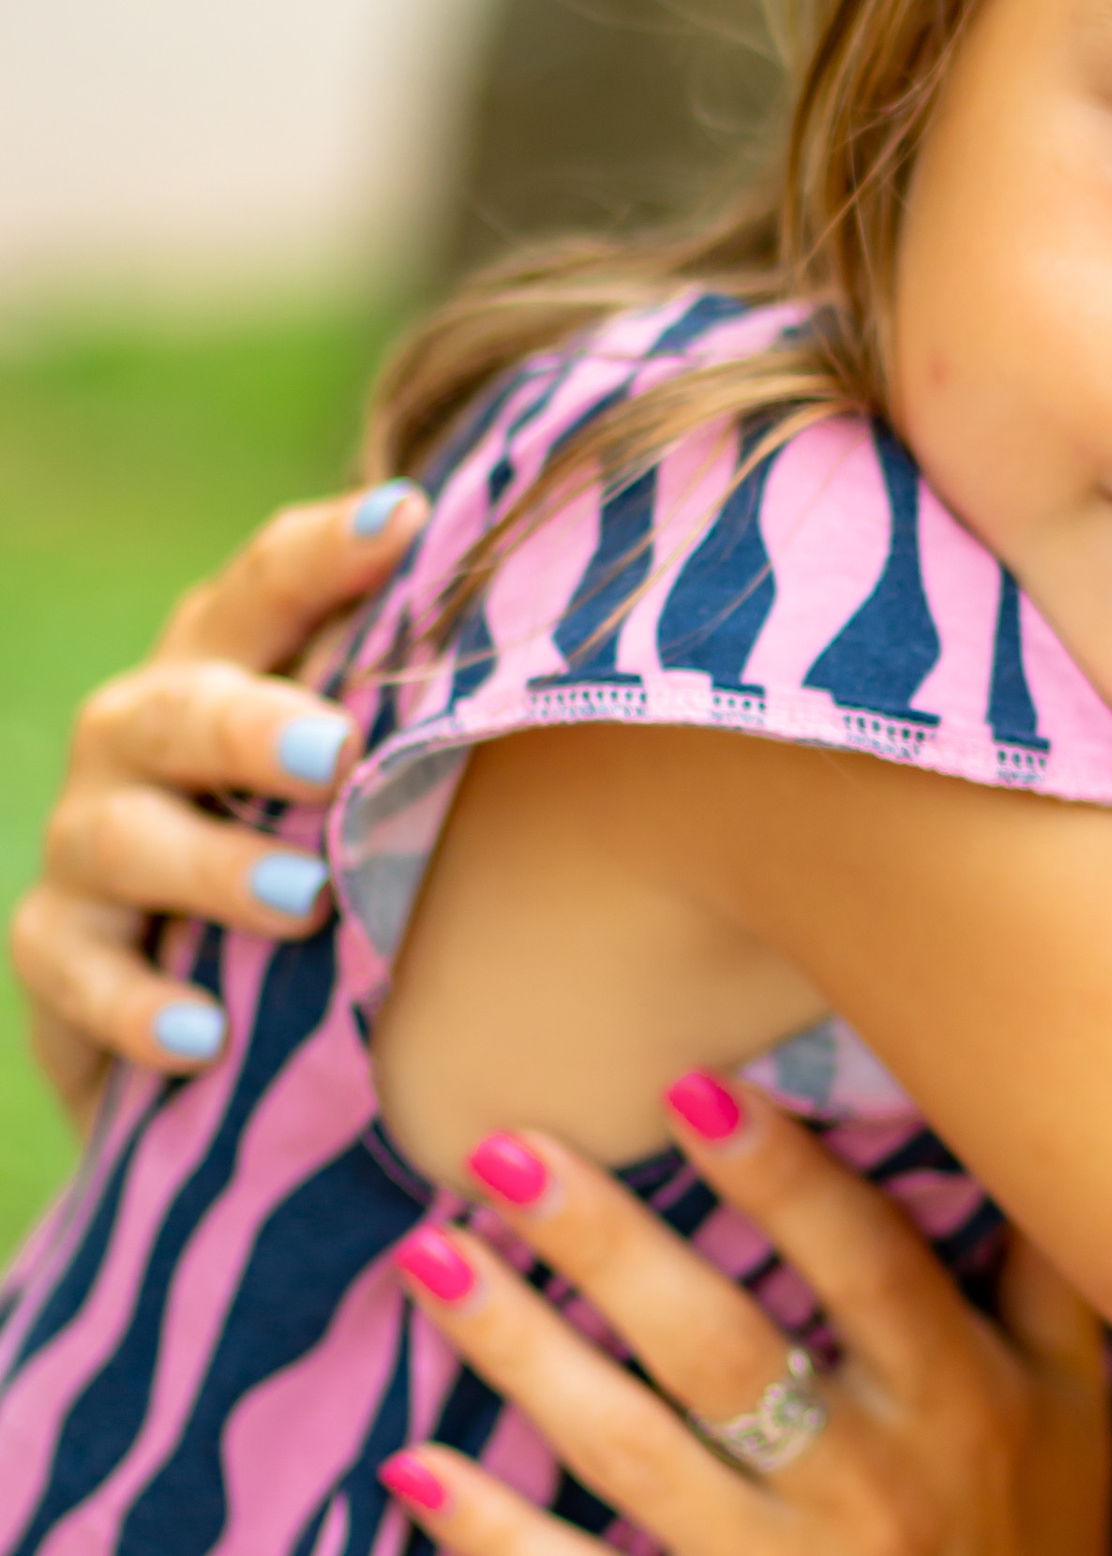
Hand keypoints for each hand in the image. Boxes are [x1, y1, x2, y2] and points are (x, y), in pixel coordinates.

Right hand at [8, 484, 422, 1120]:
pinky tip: (203, 1038)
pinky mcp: (60, 949)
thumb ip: (443, 715)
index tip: (407, 518)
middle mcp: (146, 731)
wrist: (222, 1002)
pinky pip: (74, 968)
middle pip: (183, 706)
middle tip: (337, 755)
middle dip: (253, 724)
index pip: (270, 585)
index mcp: (233, 662)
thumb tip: (607, 647)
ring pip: (121, 834)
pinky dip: (135, 1003)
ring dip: (213, 866)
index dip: (329, 551)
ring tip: (304, 901)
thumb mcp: (383, 779)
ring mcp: (92, 836)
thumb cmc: (338, 850)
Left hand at [376, 1083, 1111, 1555]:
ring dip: (521, 1353)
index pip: (865, 1268)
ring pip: (630, 1453)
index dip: (781, 1176)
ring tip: (433, 1258)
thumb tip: (1023, 1120)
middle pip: (720, 1348)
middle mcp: (871, 1494)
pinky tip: (410, 1468)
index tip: (688, 1087)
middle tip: (504, 1148)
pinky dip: (494, 1537)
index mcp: (961, 1408)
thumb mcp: (1078, 1416)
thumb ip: (1047, 1273)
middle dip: (607, 1242)